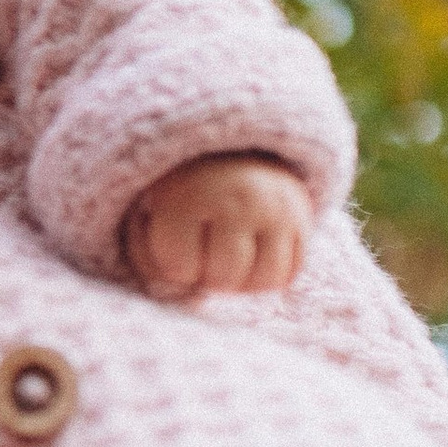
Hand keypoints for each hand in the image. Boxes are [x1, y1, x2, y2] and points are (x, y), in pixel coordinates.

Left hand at [121, 152, 308, 298]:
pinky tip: (252, 258)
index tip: (176, 244)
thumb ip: (144, 254)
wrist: (230, 155)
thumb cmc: (180, 196)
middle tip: (204, 253)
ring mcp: (275, 210)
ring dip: (242, 282)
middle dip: (209, 277)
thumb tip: (175, 290)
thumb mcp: (147, 213)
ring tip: (228, 260)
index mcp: (189, 195)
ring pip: (263, 281)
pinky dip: (269, 276)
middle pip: (223, 279)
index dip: (175, 268)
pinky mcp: (303, 219)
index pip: (179, 269)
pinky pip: (290, 273)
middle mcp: (237, 200)